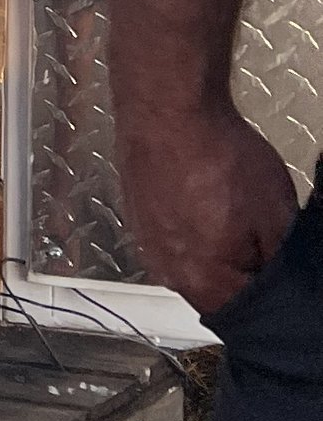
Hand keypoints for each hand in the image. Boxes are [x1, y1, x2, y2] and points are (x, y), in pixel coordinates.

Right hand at [122, 100, 299, 319]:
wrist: (167, 106)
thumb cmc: (216, 155)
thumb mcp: (278, 216)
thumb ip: (283, 263)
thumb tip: (285, 284)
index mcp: (204, 284)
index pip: (249, 314)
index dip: (271, 291)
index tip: (277, 266)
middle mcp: (167, 270)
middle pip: (217, 289)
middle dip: (241, 266)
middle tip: (256, 229)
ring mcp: (146, 240)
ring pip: (193, 259)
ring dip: (213, 243)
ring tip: (227, 204)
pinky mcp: (136, 211)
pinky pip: (171, 232)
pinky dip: (190, 220)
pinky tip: (203, 190)